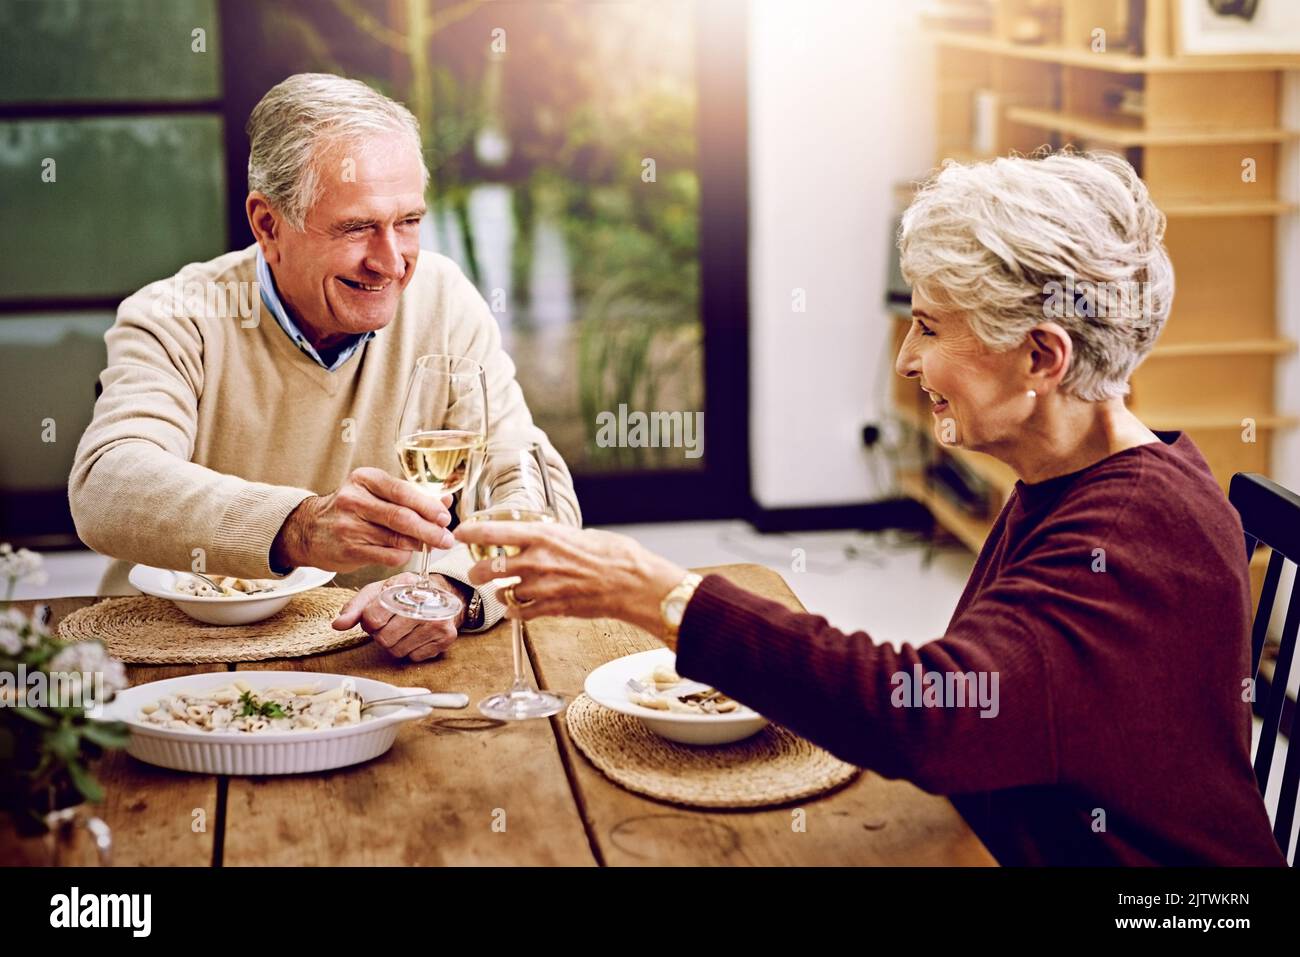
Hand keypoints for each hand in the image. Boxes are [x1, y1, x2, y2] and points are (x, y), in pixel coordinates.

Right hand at [272, 467, 455, 571]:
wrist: (308, 529)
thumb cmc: (351, 508)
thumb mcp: (375, 492)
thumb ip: (410, 495)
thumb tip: (446, 500)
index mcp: (365, 479)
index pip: (402, 491)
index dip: (428, 505)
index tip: (445, 516)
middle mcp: (354, 500)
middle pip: (401, 517)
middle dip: (429, 530)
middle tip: (447, 539)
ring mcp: (349, 526)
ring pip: (396, 538)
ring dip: (419, 544)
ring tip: (432, 546)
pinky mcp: (349, 550)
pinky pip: (386, 555)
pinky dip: (402, 555)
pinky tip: (407, 553)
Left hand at [331, 572, 466, 660]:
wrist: (442, 594)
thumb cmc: (405, 593)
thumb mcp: (378, 592)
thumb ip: (356, 608)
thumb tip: (338, 624)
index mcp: (404, 584)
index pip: (373, 617)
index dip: (369, 621)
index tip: (376, 616)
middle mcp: (424, 603)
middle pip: (384, 638)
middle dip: (382, 634)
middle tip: (390, 624)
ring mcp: (438, 620)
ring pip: (398, 651)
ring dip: (396, 644)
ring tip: (403, 629)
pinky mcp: (447, 637)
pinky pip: (415, 657)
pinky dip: (412, 650)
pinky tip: (416, 635)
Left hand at [454, 523, 685, 636]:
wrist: (632, 583)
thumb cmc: (613, 555)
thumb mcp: (578, 534)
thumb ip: (553, 538)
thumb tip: (540, 538)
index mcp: (542, 535)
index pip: (492, 532)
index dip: (470, 532)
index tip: (459, 533)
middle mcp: (536, 561)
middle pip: (486, 569)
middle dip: (476, 572)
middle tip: (477, 572)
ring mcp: (540, 588)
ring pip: (502, 593)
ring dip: (499, 593)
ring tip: (503, 591)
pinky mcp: (549, 609)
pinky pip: (519, 613)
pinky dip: (515, 611)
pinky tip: (518, 607)